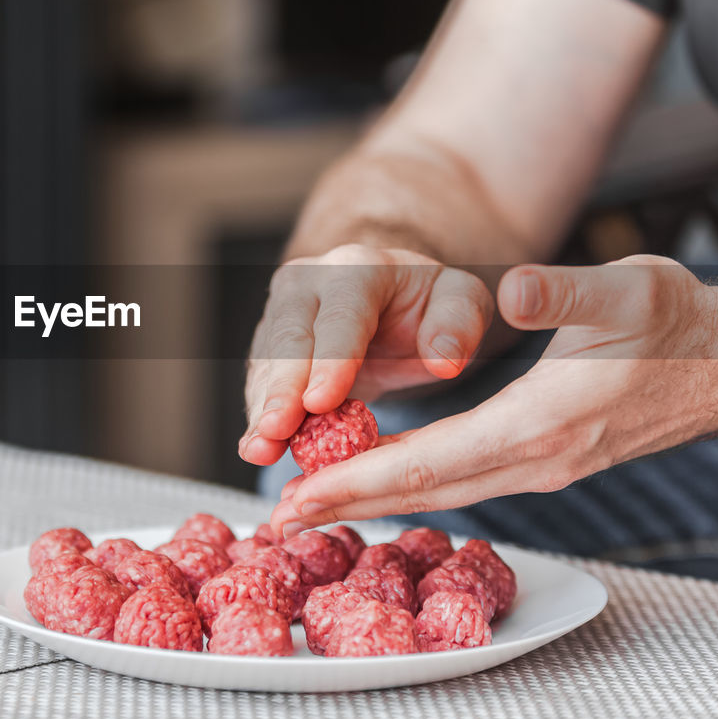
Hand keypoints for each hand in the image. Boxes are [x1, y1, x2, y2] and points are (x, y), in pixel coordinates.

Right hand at [239, 244, 494, 466]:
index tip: (321, 401)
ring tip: (259, 450)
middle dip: (282, 388)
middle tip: (276, 430)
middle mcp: (308, 284)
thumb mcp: (461, 302)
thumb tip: (445, 361)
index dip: (330, 360)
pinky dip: (257, 419)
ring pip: (267, 364)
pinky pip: (260, 384)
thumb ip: (460, 322)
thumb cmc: (426, 304)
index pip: (341, 315)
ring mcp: (281, 314)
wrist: (391, 302)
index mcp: (359, 268)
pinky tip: (256, 449)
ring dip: (262, 409)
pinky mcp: (267, 347)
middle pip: (290, 338)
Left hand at [272, 255, 717, 535]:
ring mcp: (541, 466)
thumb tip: (509, 290)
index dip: (363, 476)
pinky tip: (378, 479)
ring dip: (374, 500)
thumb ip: (567, 293)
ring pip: (441, 492)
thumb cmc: (677, 326)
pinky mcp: (544, 460)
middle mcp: (536, 458)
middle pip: (425, 490)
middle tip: (281, 517)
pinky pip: (462, 482)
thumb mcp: (629, 293)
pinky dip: (411, 485)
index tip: (303, 491)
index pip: (434, 458)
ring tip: (312, 505)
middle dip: (349, 503)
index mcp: (543, 422)